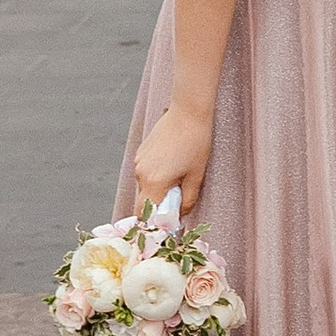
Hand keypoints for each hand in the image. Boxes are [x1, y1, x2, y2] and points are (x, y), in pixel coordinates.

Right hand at [134, 103, 212, 217]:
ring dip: (157, 191)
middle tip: (176, 204)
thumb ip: (187, 200)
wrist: (188, 112)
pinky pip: (145, 173)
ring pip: (144, 187)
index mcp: (154, 182)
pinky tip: (172, 167)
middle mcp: (141, 173)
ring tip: (178, 180)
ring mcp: (139, 161)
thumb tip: (181, 215)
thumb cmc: (196, 143)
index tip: (170, 223)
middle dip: (157, 208)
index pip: (146, 214)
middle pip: (143, 202)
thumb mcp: (196, 176)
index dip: (156, 223)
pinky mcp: (142, 152)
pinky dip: (155, 178)